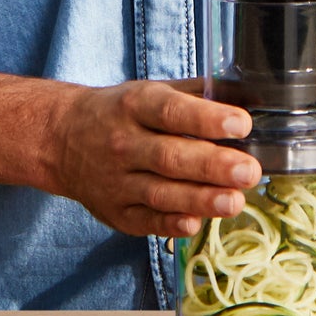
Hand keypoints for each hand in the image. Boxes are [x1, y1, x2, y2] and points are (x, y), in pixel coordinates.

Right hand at [46, 79, 261, 238]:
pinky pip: (146, 221)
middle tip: (249, 171)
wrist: (61, 139)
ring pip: (161, 193)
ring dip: (200, 200)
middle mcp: (123, 143)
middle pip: (170, 157)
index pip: (172, 111)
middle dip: (213, 166)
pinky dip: (170, 224)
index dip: (207, 118)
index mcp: (135, 105)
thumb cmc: (121, 113)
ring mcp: (116, 181)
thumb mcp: (154, 91)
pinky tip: (197, 222)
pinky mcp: (115, 212)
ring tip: (235, 201)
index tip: (242, 123)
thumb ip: (202, 94)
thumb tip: (254, 97)